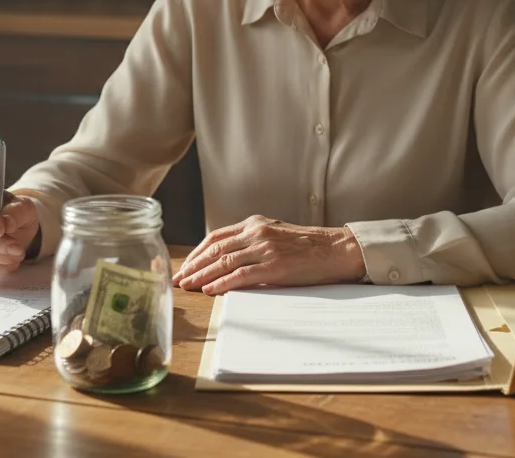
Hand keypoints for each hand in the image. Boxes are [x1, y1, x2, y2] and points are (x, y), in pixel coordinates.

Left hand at [171, 215, 365, 294]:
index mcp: (255, 224)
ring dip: (201, 275)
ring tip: (188, 286)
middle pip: (214, 249)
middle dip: (193, 265)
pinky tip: (210, 290)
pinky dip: (221, 283)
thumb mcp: (276, 235)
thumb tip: (229, 261)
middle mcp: (256, 233)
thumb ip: (253, 242)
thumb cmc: (308, 247)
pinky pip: (241, 275)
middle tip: (178, 278)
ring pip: (223, 261)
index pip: (216, 237)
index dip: (196, 252)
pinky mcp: (274, 266)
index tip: (184, 265)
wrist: (337, 250)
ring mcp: (265, 248)